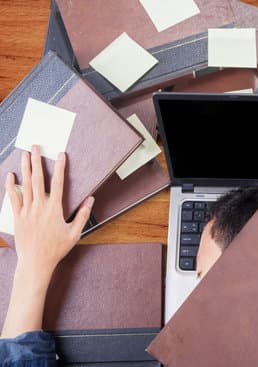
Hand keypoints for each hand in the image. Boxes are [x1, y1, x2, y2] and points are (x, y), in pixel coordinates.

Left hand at [5, 145, 93, 274]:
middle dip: (37, 161)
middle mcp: (39, 207)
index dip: (60, 167)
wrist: (35, 263)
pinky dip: (11, 185)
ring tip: (25, 155)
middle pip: (37, 179)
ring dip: (25, 168)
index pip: (57, 183)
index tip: (61, 155)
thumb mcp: (75, 233)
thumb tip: (90, 199)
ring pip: (25, 185)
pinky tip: (11, 175)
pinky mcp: (17, 217)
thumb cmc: (57, 249)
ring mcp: (26, 211)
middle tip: (36, 147)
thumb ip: (82, 215)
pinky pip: (13, 197)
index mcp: (54, 209)